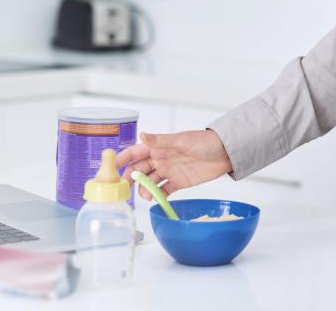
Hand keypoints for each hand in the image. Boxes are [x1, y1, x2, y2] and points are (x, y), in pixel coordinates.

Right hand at [115, 129, 232, 200]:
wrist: (226, 152)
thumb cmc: (205, 141)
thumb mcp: (182, 140)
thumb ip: (161, 140)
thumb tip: (142, 135)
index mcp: (158, 147)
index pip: (134, 153)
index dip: (121, 160)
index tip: (109, 168)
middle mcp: (161, 159)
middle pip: (138, 170)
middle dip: (129, 179)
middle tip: (121, 189)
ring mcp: (169, 171)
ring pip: (149, 182)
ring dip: (143, 189)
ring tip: (145, 195)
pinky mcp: (179, 182)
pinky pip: (163, 191)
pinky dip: (157, 196)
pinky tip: (154, 200)